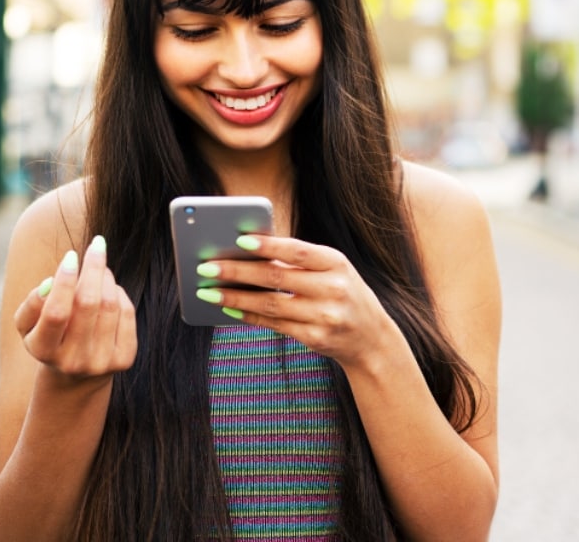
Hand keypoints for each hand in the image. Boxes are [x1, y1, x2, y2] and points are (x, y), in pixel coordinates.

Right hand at [14, 236, 137, 380]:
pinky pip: (127, 313)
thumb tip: (50, 283)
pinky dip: (119, 293)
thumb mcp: (29, 325)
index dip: (64, 281)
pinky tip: (109, 290)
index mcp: (44, 351)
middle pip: (88, 304)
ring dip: (106, 278)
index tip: (71, 255)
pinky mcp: (124, 359)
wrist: (76, 375)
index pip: (56, 312)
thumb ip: (32, 304)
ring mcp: (101, 361)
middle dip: (93, 268)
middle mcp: (73, 360)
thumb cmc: (49, 336)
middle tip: (97, 245)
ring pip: (110, 304)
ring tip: (100, 268)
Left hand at [195, 234, 397, 366]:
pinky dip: (249, 315)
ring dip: (235, 297)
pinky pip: (274, 324)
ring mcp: (325, 316)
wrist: (372, 337)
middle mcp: (333, 289)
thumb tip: (247, 251)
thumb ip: (298, 261)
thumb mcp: (331, 269)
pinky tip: (228, 308)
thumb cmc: (342, 291)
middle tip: (206, 266)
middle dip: (237, 272)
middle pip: (277, 278)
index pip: (297, 251)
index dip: (268, 246)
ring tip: (208, 290)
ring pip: (270, 305)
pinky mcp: (315, 338)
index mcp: (336, 262)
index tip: (239, 240)